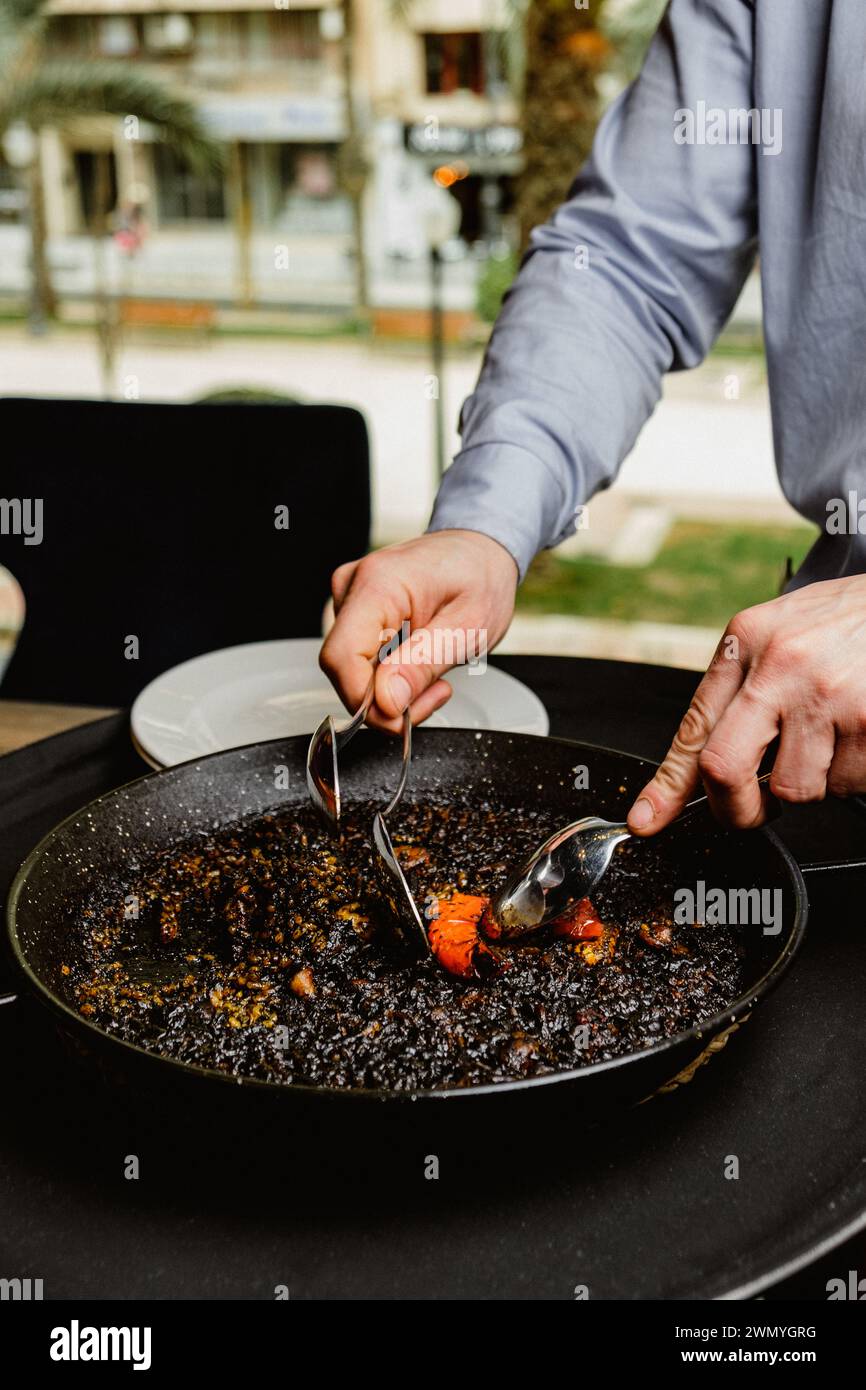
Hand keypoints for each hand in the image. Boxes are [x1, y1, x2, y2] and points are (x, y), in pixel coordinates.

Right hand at [319, 529, 518, 732]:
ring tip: (433, 672)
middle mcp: (354, 586)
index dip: (365, 701)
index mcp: (380, 583)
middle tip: (434, 693)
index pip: (341, 658)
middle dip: (387, 699)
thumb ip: (424, 664)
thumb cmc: (481, 577)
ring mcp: (351, 598)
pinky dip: (389, 674)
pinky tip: (418, 662)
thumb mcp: (470, 627)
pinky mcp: (356, 611)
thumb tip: (386, 701)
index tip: (401, 718)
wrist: (481, 550)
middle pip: (344, 669)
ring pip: (352, 670)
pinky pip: (361, 659)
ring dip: (391, 689)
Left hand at [627, 575, 865, 833]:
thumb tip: (706, 764)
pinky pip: (846, 785)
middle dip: (735, 808)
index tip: (647, 820)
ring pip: (794, 788)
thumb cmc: (850, 620)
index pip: (694, 726)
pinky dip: (852, 773)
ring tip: (832, 735)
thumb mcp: (781, 633)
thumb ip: (742, 690)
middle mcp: (782, 667)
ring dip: (811, 780)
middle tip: (753, 809)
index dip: (667, 786)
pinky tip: (859, 734)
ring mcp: (828, 696)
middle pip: (725, 768)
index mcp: (748, 641)